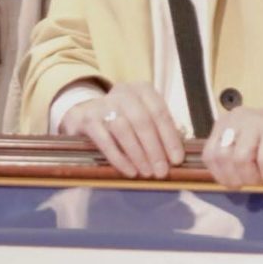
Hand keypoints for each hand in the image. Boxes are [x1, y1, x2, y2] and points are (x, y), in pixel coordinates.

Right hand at [61, 83, 183, 178]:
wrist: (85, 114)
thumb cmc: (124, 119)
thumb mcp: (143, 116)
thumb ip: (159, 130)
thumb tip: (176, 155)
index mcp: (142, 90)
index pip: (160, 112)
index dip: (170, 137)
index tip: (177, 160)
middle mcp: (123, 92)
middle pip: (142, 120)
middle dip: (155, 149)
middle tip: (162, 171)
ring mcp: (102, 104)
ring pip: (123, 129)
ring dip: (138, 154)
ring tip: (147, 173)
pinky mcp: (86, 119)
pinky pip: (105, 141)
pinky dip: (119, 158)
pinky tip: (130, 171)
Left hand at [203, 108, 262, 189]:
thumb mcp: (243, 141)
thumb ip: (231, 156)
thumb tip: (227, 183)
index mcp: (224, 123)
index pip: (209, 154)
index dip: (219, 175)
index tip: (233, 184)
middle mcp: (237, 119)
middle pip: (224, 157)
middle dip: (236, 178)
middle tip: (251, 184)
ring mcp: (256, 121)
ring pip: (241, 158)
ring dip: (251, 177)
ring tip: (262, 180)